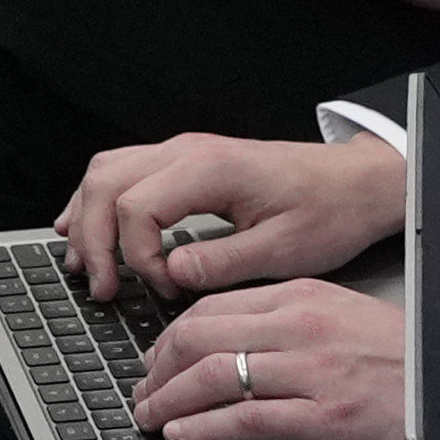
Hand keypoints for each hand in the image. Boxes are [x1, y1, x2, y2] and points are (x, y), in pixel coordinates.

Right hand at [57, 123, 403, 306]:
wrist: (357, 182)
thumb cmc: (329, 210)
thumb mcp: (284, 250)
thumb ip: (221, 262)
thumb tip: (170, 273)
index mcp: (210, 169)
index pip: (136, 207)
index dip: (136, 255)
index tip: (160, 288)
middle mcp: (189, 152)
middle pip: (106, 183)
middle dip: (92, 238)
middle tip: (100, 286)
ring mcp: (185, 152)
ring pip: (107, 169)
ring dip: (87, 214)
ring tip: (81, 261)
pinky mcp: (188, 162)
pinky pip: (125, 170)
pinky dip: (100, 199)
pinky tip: (91, 225)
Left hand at [124, 276, 412, 439]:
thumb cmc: (409, 363)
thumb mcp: (347, 322)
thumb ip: (293, 325)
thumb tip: (238, 344)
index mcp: (305, 297)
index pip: (214, 308)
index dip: (170, 338)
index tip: (155, 359)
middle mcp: (302, 326)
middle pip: (200, 336)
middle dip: (158, 368)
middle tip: (142, 391)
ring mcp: (312, 371)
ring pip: (213, 375)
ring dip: (169, 400)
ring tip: (150, 418)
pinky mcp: (325, 416)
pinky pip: (245, 417)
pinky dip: (202, 427)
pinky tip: (183, 435)